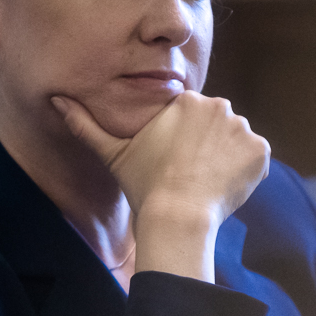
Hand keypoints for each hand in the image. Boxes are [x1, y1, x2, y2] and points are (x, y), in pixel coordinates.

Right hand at [51, 92, 269, 279]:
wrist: (177, 217)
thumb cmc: (143, 185)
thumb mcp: (112, 153)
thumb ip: (85, 124)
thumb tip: (55, 98)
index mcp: (186, 101)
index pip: (191, 116)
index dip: (183, 140)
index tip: (175, 162)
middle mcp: (218, 105)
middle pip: (215, 125)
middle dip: (206, 146)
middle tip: (190, 174)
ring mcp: (242, 128)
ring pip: (234, 140)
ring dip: (225, 157)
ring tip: (205, 181)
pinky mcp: (259, 151)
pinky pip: (254, 157)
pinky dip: (243, 171)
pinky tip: (222, 186)